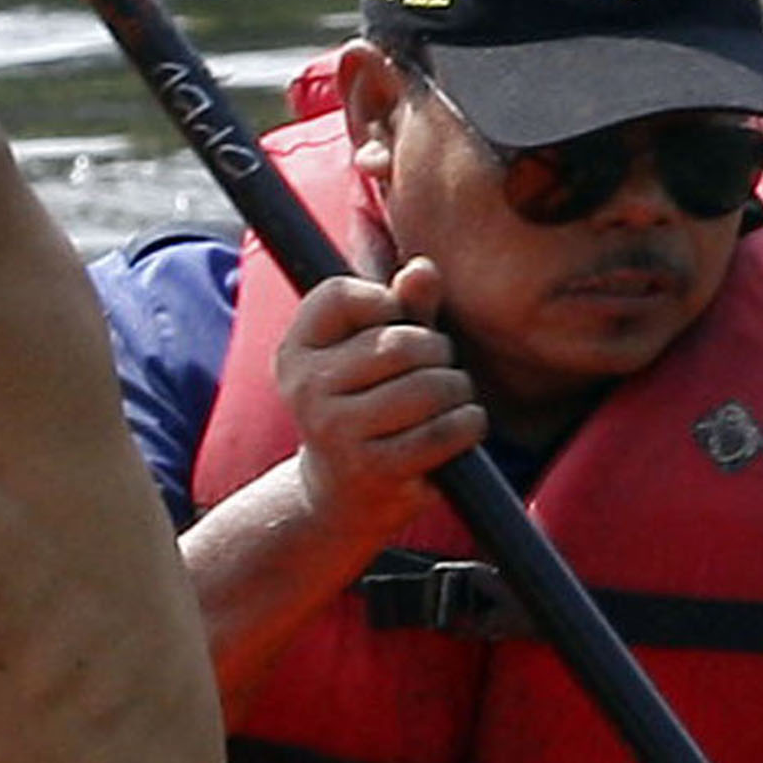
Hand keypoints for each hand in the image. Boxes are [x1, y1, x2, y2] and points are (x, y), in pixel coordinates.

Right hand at [264, 254, 484, 535]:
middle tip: (435, 372)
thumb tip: (422, 270)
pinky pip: (444, 430)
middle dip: (438, 353)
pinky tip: (459, 427)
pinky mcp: (372, 469)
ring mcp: (334, 431)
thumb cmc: (369, 406)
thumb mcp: (378, 351)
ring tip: (448, 402)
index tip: (390, 328)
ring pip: (429, 387)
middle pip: (401, 343)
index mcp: (295, 353)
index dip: (384, 303)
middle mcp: (304, 390)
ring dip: (458, 392)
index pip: (339, 295)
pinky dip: (468, 425)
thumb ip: (404, 307)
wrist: (343, 493)